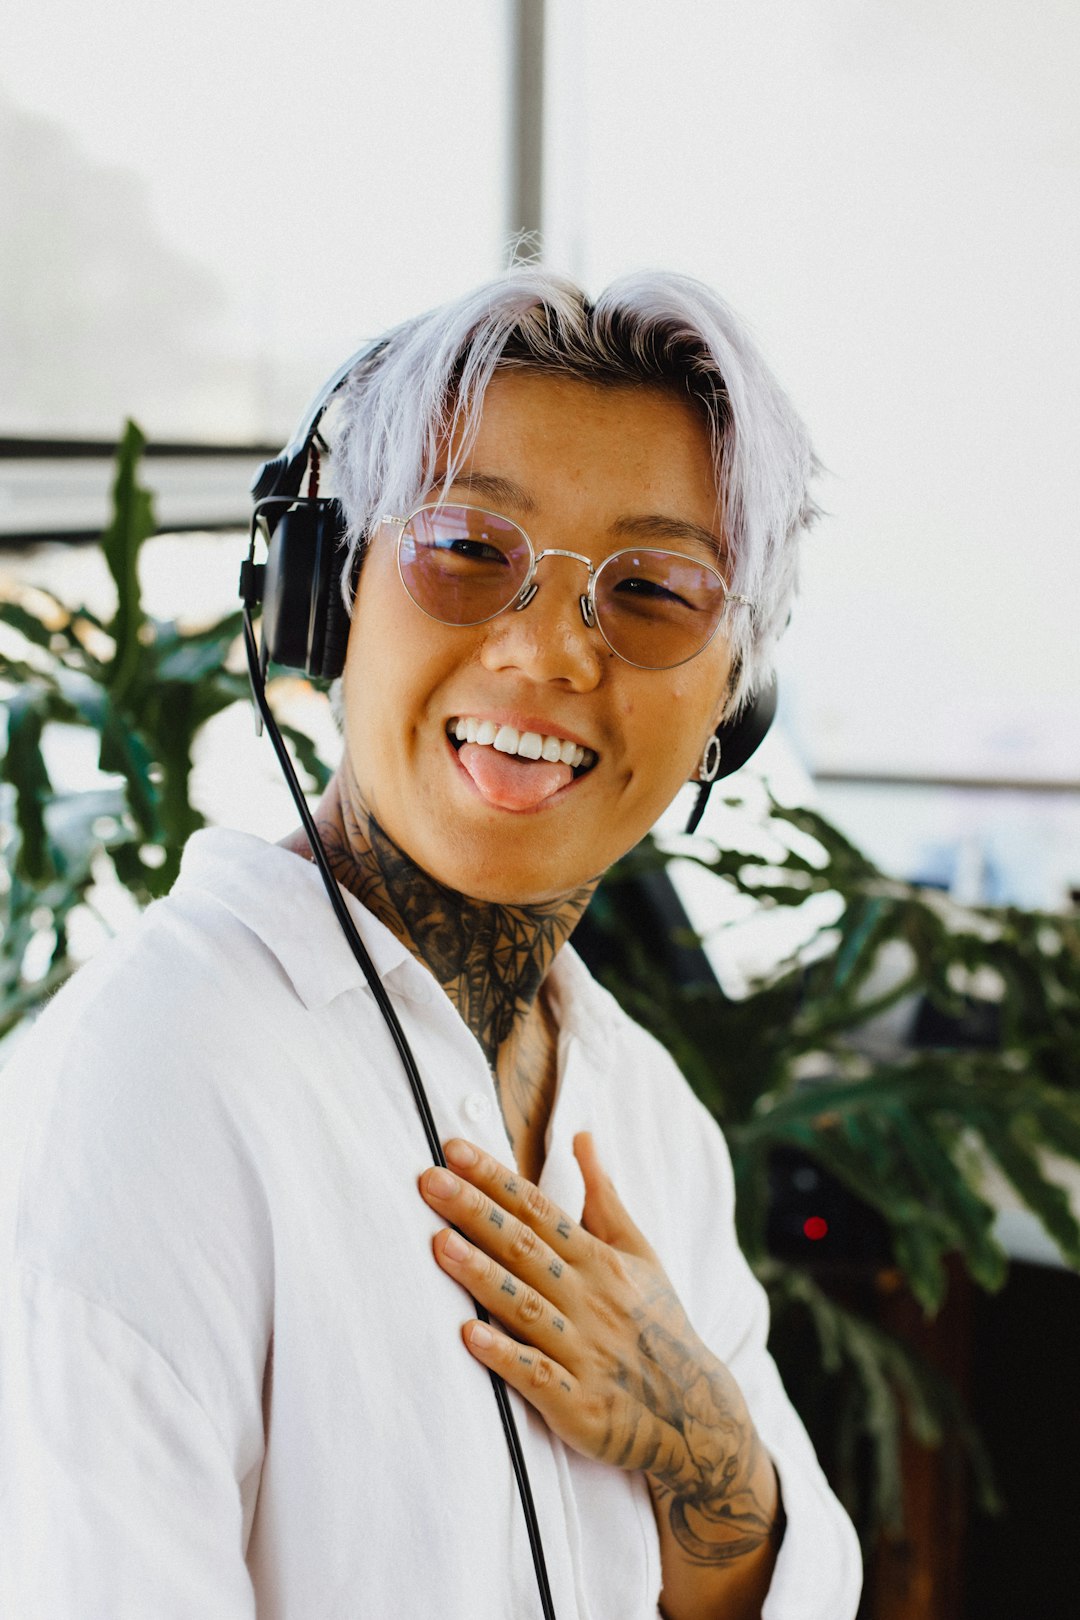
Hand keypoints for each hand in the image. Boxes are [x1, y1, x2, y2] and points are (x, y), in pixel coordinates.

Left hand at [418, 1132, 777, 1563]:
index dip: (496, 1178)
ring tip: (438, 1243)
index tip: (453, 1149)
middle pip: (525, 1248)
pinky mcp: (578, 1405)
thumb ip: (604, 1197)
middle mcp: (591, 1300)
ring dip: (481, 1275)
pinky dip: (504, 1356)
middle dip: (476, 1212)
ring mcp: (585, 1352)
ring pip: (525, 1306)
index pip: (540, 1209)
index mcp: (601, 1261)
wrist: (696, 1418)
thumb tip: (582, 1135)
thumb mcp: (641, 1255)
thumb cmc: (659, 1325)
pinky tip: (468, 1336)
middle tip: (429, 1180)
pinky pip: (537, 1376)